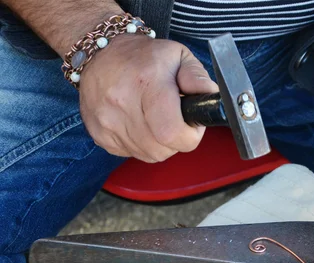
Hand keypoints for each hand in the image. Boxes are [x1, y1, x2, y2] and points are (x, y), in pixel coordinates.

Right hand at [79, 34, 217, 161]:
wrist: (99, 53)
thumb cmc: (144, 56)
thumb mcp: (179, 56)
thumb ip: (198, 78)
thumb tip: (211, 97)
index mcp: (147, 82)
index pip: (172, 132)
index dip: (190, 135)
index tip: (192, 124)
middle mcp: (122, 103)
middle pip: (162, 150)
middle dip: (176, 140)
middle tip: (175, 119)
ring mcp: (107, 120)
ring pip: (148, 155)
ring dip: (158, 143)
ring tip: (156, 118)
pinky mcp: (98, 133)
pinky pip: (130, 153)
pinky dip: (140, 144)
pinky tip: (139, 122)